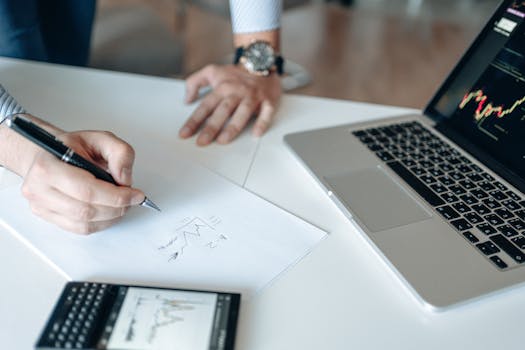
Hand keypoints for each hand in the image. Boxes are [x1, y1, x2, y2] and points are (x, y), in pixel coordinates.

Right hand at [20, 130, 144, 233]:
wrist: (47, 153)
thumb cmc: (72, 146)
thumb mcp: (100, 138)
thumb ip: (119, 152)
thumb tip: (125, 178)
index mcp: (48, 166)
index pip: (87, 190)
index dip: (116, 197)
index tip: (135, 195)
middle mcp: (39, 188)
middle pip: (86, 210)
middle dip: (116, 208)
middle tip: (131, 200)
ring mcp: (41, 205)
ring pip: (83, 223)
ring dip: (110, 217)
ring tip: (121, 204)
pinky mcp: (47, 216)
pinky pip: (79, 229)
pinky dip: (100, 223)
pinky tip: (109, 212)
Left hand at [180, 64, 281, 145]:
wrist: (261, 61)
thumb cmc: (236, 73)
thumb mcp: (211, 71)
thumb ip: (194, 82)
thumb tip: (187, 99)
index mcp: (222, 88)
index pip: (205, 106)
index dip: (194, 121)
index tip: (185, 133)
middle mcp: (237, 92)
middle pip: (222, 111)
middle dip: (211, 127)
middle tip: (202, 141)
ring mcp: (253, 97)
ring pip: (242, 112)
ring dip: (233, 127)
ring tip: (223, 140)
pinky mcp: (268, 100)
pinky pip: (266, 112)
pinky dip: (262, 123)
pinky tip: (256, 133)